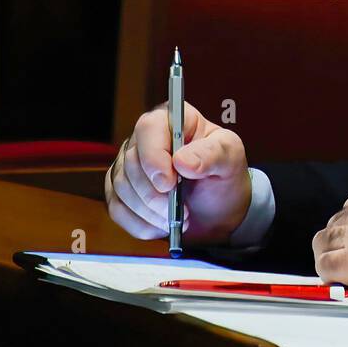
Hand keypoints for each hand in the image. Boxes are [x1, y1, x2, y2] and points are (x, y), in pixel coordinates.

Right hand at [105, 102, 251, 244]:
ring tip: (177, 218)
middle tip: (181, 211)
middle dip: (155, 194)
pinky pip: (117, 209)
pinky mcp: (120, 190)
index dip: (154, 157)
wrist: (218, 207)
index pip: (149, 128)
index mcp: (172, 120)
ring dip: (150, 212)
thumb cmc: (223, 174)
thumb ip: (213, 154)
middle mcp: (144, 139)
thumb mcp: (230, 158)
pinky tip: (161, 226)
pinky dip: (140, 224)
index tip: (169, 184)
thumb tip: (183, 161)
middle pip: (131, 162)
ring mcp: (128, 164)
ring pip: (122, 187)